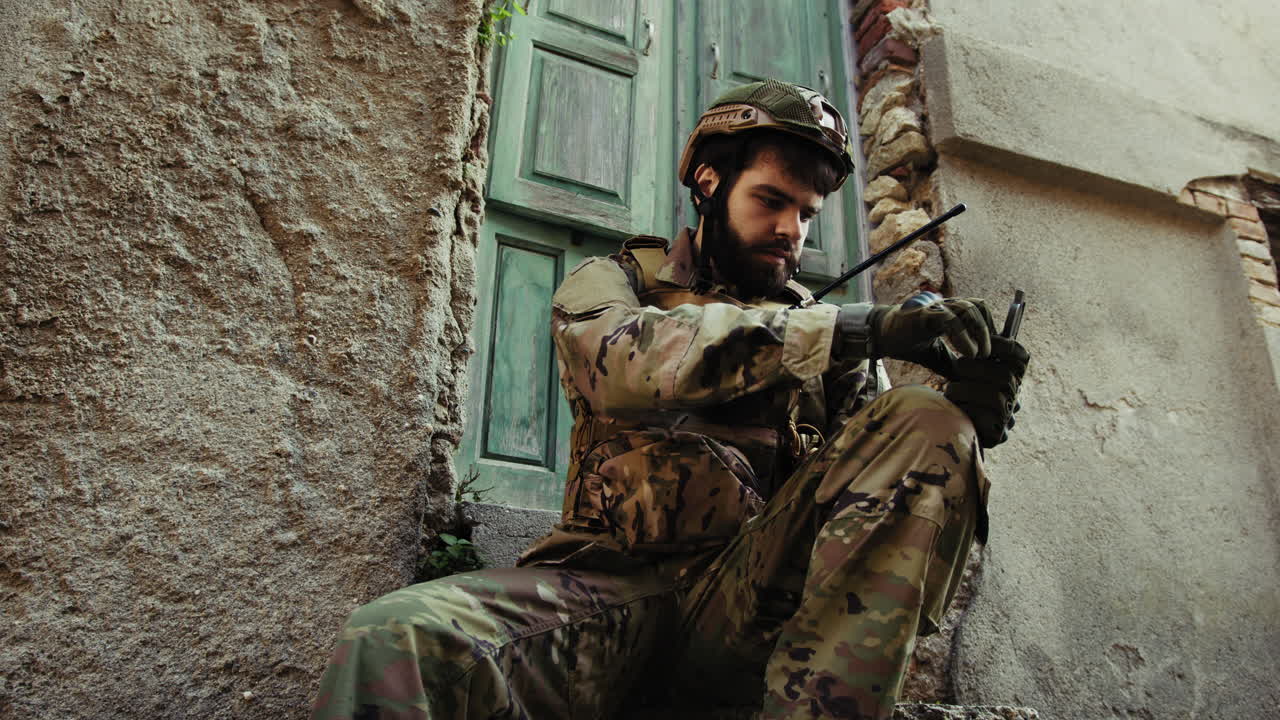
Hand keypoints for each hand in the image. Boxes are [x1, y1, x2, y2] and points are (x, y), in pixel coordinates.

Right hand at [872, 297, 995, 366]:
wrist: (881, 337)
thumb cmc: (908, 344)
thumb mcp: (936, 357)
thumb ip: (953, 364)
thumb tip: (969, 383)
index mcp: (950, 312)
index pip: (979, 310)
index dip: (989, 327)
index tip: (993, 351)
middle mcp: (945, 305)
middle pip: (977, 306)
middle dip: (987, 330)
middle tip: (989, 354)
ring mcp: (935, 308)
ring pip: (967, 309)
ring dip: (979, 332)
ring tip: (980, 355)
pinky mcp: (924, 315)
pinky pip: (949, 319)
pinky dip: (963, 336)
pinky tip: (968, 353)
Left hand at [944, 336, 1029, 447]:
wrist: (950, 430)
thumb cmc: (957, 394)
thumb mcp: (963, 370)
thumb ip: (973, 352)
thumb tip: (975, 322)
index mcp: (1010, 377)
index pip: (1020, 357)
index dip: (1004, 346)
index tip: (982, 343)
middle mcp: (1014, 397)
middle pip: (1006, 376)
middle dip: (977, 368)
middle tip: (957, 366)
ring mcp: (1008, 418)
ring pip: (996, 396)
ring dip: (966, 389)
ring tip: (951, 390)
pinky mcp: (998, 435)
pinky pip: (985, 417)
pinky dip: (965, 409)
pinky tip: (955, 408)